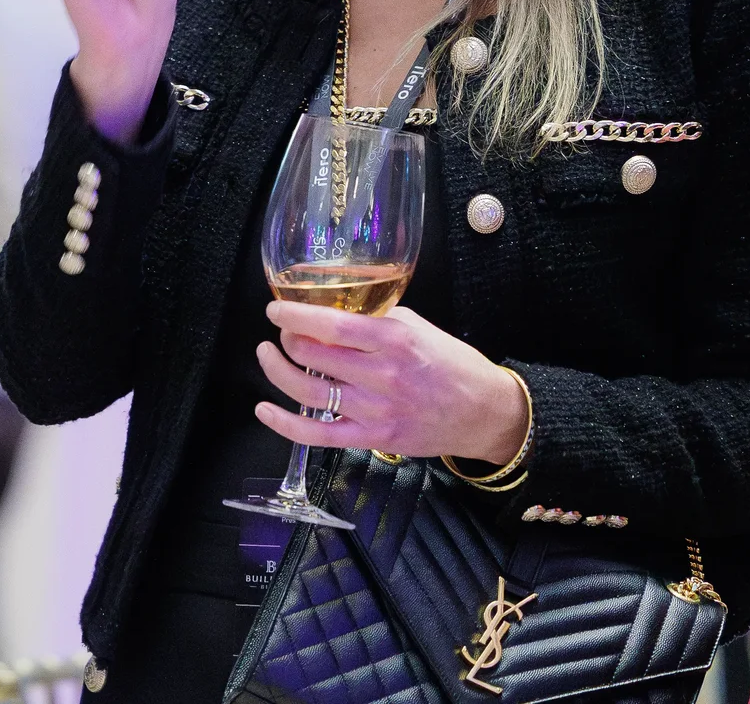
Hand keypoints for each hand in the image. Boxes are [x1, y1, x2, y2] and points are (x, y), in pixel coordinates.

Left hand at [254, 304, 528, 463]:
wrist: (484, 413)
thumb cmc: (453, 365)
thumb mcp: (419, 327)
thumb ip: (377, 319)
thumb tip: (335, 312)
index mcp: (394, 339)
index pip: (330, 325)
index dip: (293, 316)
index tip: (276, 310)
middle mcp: (381, 374)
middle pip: (311, 355)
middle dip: (287, 339)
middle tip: (282, 332)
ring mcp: (375, 410)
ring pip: (307, 392)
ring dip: (278, 371)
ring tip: (268, 355)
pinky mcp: (373, 438)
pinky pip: (318, 435)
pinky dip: (285, 424)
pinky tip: (265, 410)